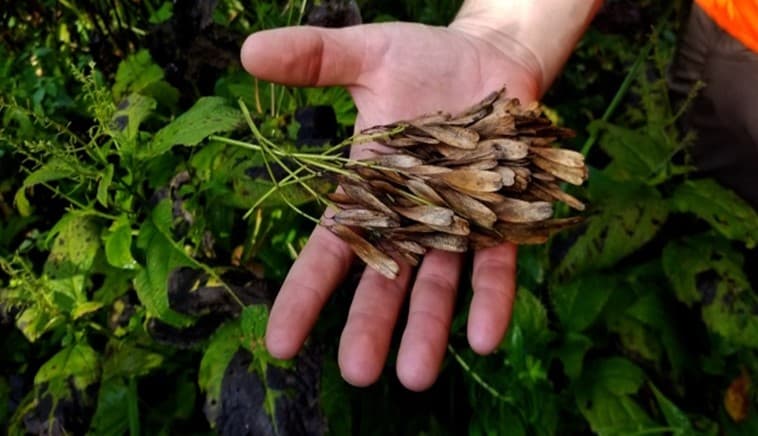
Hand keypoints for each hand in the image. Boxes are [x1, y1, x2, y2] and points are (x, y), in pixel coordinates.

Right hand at [241, 20, 541, 390]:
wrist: (492, 58)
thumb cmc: (425, 59)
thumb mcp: (366, 53)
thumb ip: (313, 58)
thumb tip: (248, 52)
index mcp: (369, 190)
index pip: (328, 251)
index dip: (303, 296)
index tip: (279, 343)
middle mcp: (409, 219)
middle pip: (383, 281)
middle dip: (368, 326)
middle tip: (356, 373)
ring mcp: (457, 223)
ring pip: (437, 285)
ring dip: (427, 329)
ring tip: (416, 376)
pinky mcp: (503, 217)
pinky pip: (496, 264)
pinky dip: (491, 299)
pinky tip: (487, 337)